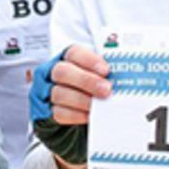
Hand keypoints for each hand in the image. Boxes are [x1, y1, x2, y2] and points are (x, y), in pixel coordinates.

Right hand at [29, 46, 111, 164]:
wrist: (74, 113)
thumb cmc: (87, 89)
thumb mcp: (95, 76)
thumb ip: (103, 74)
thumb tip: (123, 77)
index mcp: (66, 59)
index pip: (74, 53)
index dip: (89, 60)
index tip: (106, 70)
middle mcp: (52, 72)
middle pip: (63, 72)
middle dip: (86, 81)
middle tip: (105, 90)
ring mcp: (45, 91)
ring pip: (59, 93)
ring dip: (81, 100)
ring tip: (97, 106)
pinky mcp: (45, 110)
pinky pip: (58, 113)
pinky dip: (75, 115)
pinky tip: (88, 116)